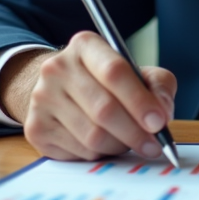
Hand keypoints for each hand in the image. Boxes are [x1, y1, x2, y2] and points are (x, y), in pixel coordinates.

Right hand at [0, 31, 176, 160]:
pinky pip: (79, 151)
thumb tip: (162, 113)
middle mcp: (57, 68)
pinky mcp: (36, 128)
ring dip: (120, 145)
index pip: (114, 71)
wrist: (60, 91)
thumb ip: (158, 86)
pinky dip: (101, 153)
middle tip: (154, 145)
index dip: (140, 100)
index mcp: (85, 45)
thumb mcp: (137, 72)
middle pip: (103, 108)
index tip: (159, 121)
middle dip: (135, 132)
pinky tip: (106, 143)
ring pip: (92, 135)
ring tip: (130, 141)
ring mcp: (42, 99)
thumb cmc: (107, 82)